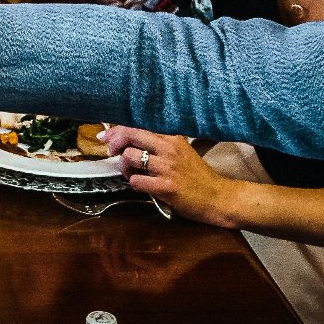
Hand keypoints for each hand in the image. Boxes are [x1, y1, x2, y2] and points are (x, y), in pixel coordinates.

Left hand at [107, 127, 240, 227]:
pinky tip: (144, 186)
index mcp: (172, 137)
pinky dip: (135, 184)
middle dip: (114, 144)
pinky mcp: (166, 186)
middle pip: (130, 135)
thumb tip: (128, 140)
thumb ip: (159, 144)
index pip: (138, 125)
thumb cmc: (197, 176)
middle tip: (111, 153)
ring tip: (133, 173)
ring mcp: (168, 167)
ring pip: (129, 158)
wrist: (218, 197)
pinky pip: (136, 181)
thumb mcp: (181, 151)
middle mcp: (169, 148)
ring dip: (125, 168)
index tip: (105, 136)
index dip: (117, 130)